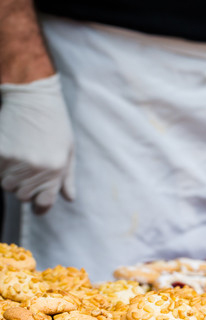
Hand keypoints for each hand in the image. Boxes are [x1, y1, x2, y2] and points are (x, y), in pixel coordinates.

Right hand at [0, 74, 74, 213]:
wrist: (33, 98)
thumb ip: (67, 178)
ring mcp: (14, 161)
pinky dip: (1, 169)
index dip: (41, 206)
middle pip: (23, 196)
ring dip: (11, 179)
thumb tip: (69, 198)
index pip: (44, 202)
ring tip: (19, 162)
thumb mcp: (68, 151)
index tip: (38, 206)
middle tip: (29, 173)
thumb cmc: (55, 124)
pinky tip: (9, 155)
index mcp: (55, 169)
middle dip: (26, 189)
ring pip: (6, 186)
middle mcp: (34, 168)